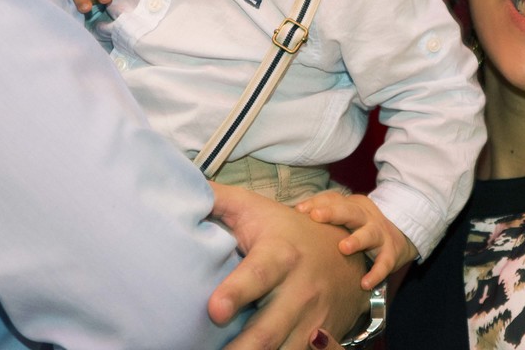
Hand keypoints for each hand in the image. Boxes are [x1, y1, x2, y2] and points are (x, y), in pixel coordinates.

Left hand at [208, 182, 365, 349]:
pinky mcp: (318, 340)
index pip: (258, 275)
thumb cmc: (289, 231)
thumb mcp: (256, 209)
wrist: (348, 253)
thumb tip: (176, 190)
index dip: (237, 293)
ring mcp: (311, 320)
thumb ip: (218, 200)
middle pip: (268, 331)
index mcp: (280, 256)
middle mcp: (299, 291)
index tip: (215, 309)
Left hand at [296, 191, 416, 289]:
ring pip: (369, 234)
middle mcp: (366, 218)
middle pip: (350, 211)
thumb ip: (323, 214)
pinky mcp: (391, 253)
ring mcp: (379, 234)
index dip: (318, 203)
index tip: (300, 210)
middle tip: (316, 216)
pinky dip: (376, 273)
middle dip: (333, 213)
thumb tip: (292, 215)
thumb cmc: (360, 227)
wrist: (400, 235)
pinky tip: (365, 283)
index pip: (334, 200)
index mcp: (352, 207)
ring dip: (357, 240)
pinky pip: (384, 263)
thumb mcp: (346, 216)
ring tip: (344, 247)